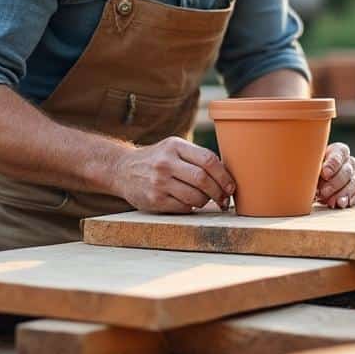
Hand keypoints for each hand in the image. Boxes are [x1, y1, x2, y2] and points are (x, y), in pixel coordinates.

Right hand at [114, 136, 236, 213]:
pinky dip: (192, 207)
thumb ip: (196, 157)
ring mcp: (159, 182)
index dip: (224, 176)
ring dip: (206, 201)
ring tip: (206, 200)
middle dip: (219, 192)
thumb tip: (227, 176)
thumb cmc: (157, 159)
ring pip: (195, 196)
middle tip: (224, 199)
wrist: (122, 169)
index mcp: (175, 146)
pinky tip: (190, 203)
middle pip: (203, 179)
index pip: (208, 160)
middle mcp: (166, 163)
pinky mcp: (154, 200)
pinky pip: (183, 207)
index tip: (231, 186)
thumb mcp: (174, 148)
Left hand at [316, 142, 354, 208]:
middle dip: (334, 184)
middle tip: (323, 192)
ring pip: (353, 183)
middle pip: (346, 171)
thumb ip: (313, 168)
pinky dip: (349, 199)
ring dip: (341, 194)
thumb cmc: (314, 170)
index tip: (324, 174)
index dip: (332, 165)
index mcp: (339, 151)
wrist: (318, 180)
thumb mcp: (311, 165)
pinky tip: (341, 203)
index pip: (339, 155)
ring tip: (331, 202)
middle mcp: (350, 161)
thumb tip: (315, 176)